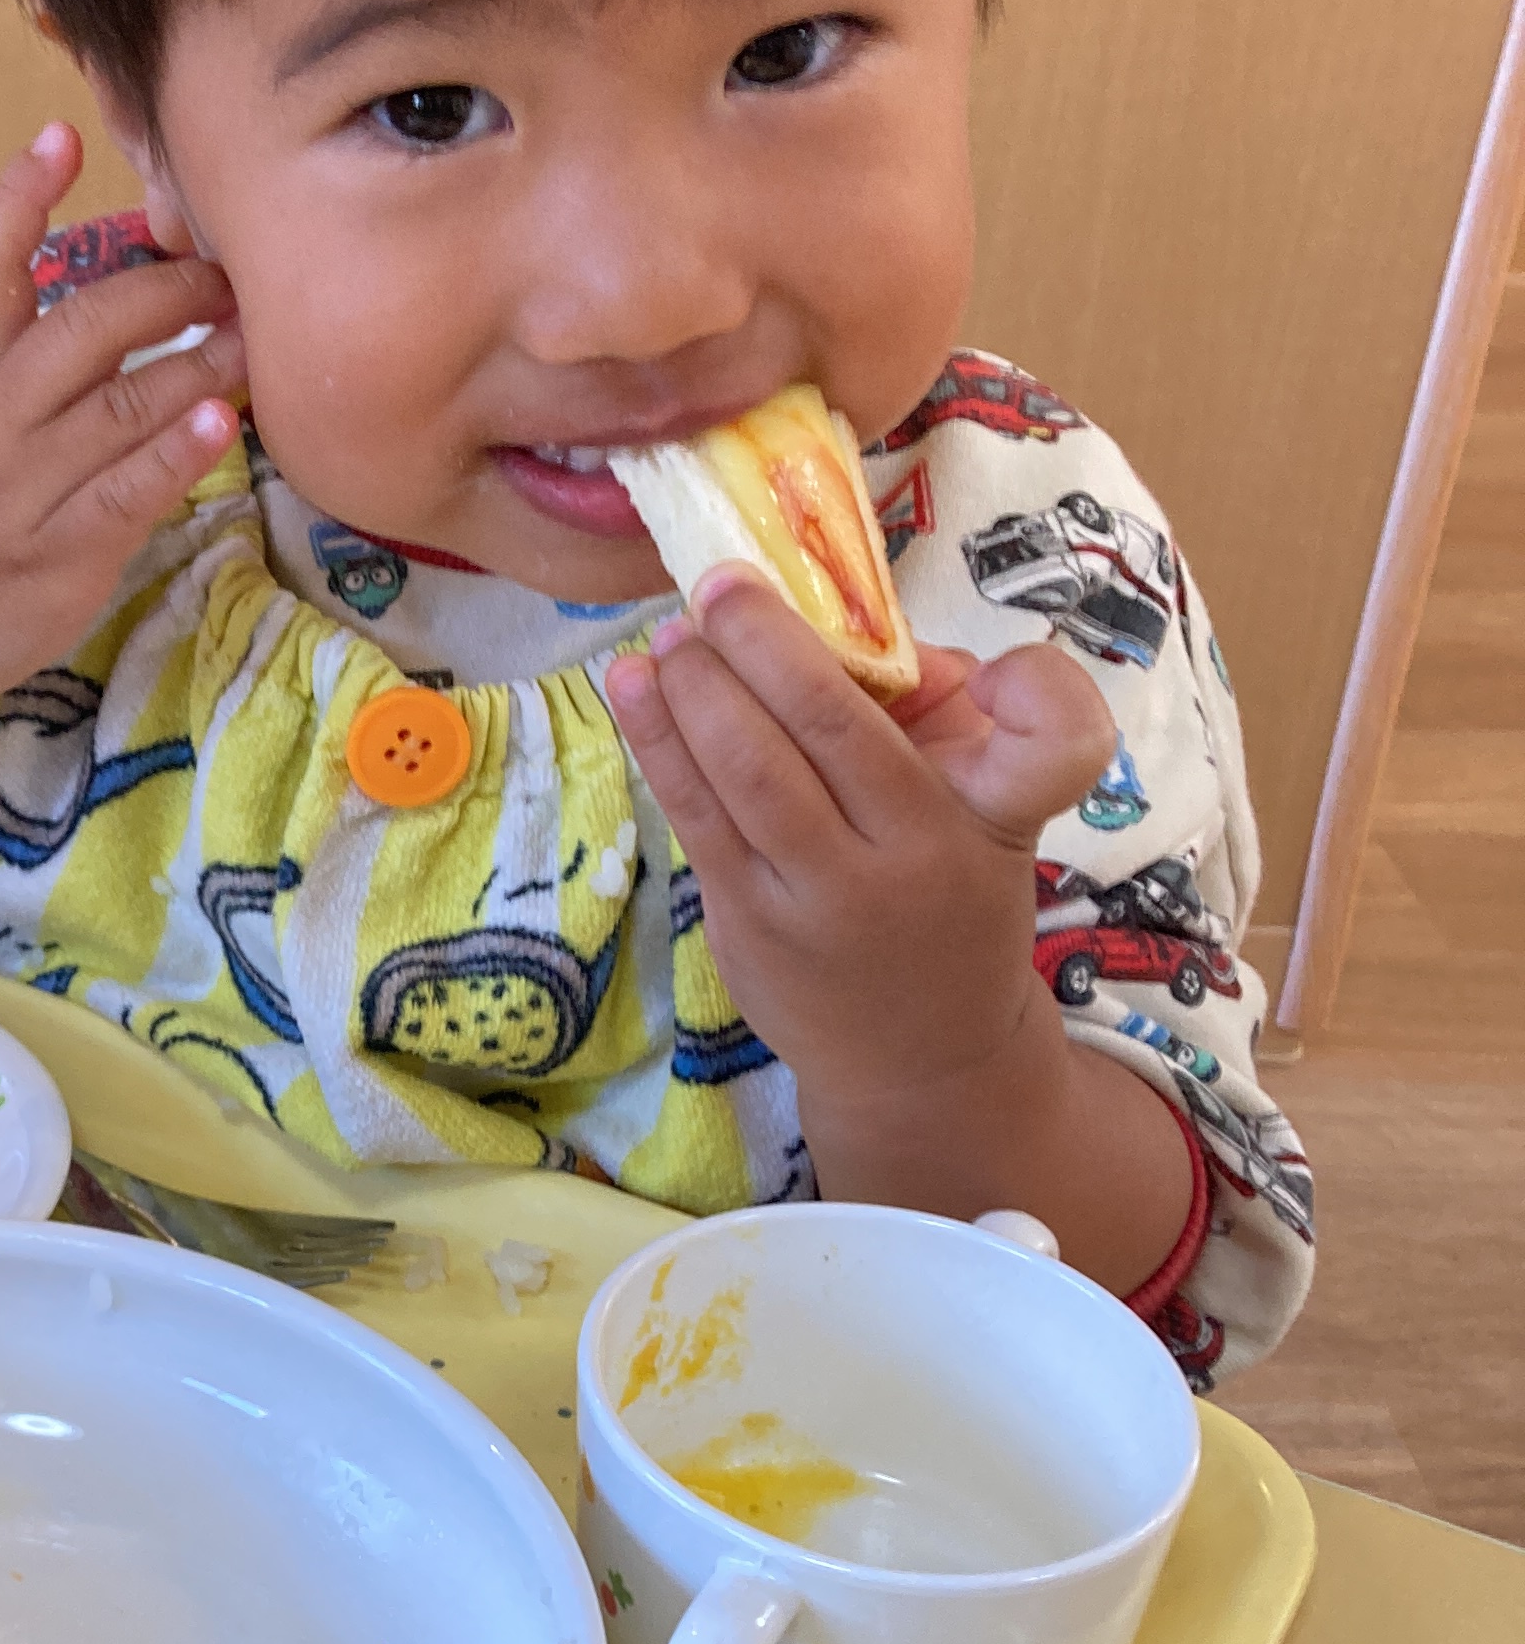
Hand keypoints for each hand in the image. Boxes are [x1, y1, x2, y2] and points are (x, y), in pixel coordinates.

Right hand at [0, 125, 244, 717]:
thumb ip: (35, 370)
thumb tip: (143, 301)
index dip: (17, 200)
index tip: (60, 134)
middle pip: (77, 331)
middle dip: (160, 291)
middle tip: (227, 270)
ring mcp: (17, 495)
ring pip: (115, 408)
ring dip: (195, 366)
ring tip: (251, 336)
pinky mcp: (53, 558)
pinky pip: (125, 493)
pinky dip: (177, 452)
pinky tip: (221, 423)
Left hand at [602, 579, 1114, 1115]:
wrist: (920, 1056)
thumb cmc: (951, 896)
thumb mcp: (993, 811)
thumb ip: (946, 716)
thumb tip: (857, 633)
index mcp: (979, 820)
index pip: (1010, 743)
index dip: (919, 668)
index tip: (834, 601)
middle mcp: (901, 859)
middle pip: (823, 732)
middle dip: (757, 646)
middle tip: (714, 586)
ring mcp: (814, 898)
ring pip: (746, 775)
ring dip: (694, 691)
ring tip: (667, 635)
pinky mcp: (746, 925)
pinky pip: (697, 817)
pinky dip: (661, 744)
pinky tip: (634, 688)